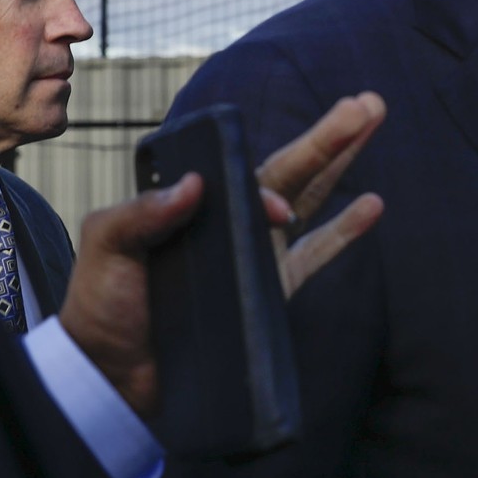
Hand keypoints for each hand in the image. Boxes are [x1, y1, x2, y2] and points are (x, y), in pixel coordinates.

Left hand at [57, 92, 386, 416]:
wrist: (116, 374)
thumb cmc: (103, 305)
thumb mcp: (106, 245)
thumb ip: (142, 212)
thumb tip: (196, 183)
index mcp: (197, 201)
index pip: (248, 173)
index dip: (274, 179)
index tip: (279, 210)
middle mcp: (232, 219)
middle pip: (292, 169)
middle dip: (332, 136)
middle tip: (368, 103)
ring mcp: (257, 252)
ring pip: (311, 196)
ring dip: (344, 162)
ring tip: (374, 122)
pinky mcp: (271, 290)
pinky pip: (317, 252)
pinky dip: (345, 230)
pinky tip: (373, 204)